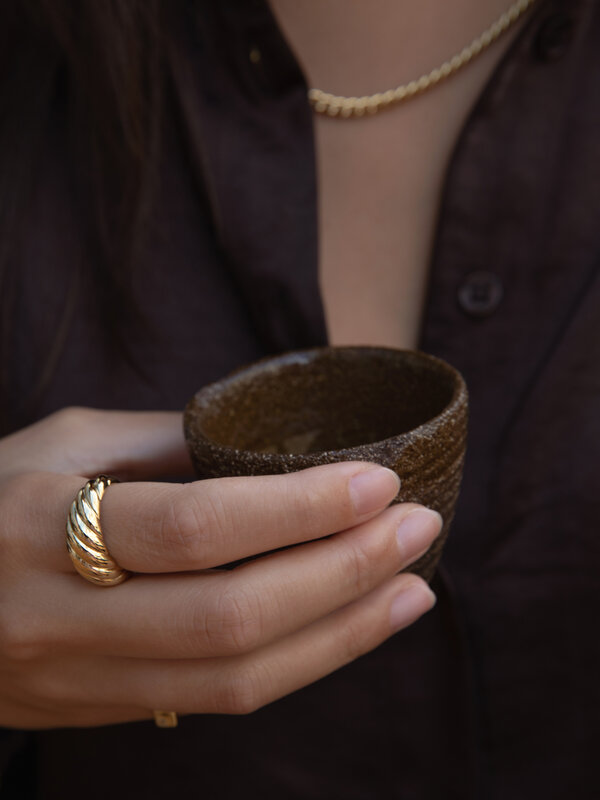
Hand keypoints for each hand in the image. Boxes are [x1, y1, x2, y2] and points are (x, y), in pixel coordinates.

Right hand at [0, 407, 439, 728]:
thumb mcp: (59, 444)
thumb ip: (161, 443)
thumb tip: (267, 447)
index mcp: (41, 529)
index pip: (194, 529)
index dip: (296, 508)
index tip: (376, 481)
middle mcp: (62, 620)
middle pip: (230, 618)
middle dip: (341, 573)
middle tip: (418, 527)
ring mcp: (83, 682)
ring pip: (235, 681)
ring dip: (341, 634)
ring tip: (414, 587)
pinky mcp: (107, 712)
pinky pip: (220, 701)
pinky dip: (301, 662)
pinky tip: (353, 624)